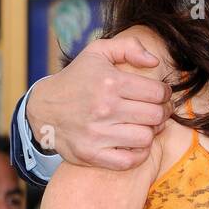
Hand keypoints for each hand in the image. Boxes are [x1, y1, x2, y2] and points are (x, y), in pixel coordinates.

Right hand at [26, 34, 171, 169]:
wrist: (43, 108)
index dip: (164, 93)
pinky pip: (129, 160)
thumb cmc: (76, 79)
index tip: (160, 95)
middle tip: (156, 111)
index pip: (157, 93)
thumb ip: (129, 47)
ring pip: (146, 138)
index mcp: (110, 82)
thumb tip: (155, 62)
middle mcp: (104, 108)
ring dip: (149, 132)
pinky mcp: (91, 154)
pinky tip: (134, 143)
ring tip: (143, 125)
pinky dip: (138, 154)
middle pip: (156, 116)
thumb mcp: (97, 52)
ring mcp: (97, 133)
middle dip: (161, 112)